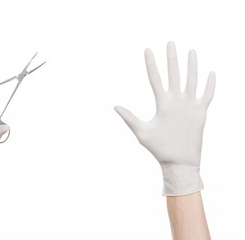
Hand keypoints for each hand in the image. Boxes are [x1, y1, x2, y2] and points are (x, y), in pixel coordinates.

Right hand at [115, 42, 215, 195]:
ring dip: (192, 65)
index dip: (151, 63)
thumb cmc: (159, 148)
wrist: (181, 162)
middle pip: (175, 74)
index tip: (148, 50)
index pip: (155, 78)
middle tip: (171, 43)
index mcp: (163, 104)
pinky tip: (211, 73)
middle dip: (172, 57)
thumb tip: (115, 106)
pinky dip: (210, 84)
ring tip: (191, 51)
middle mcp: (179, 101)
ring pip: (193, 80)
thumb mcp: (141, 132)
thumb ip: (128, 117)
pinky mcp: (202, 113)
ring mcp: (192, 106)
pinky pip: (208, 94)